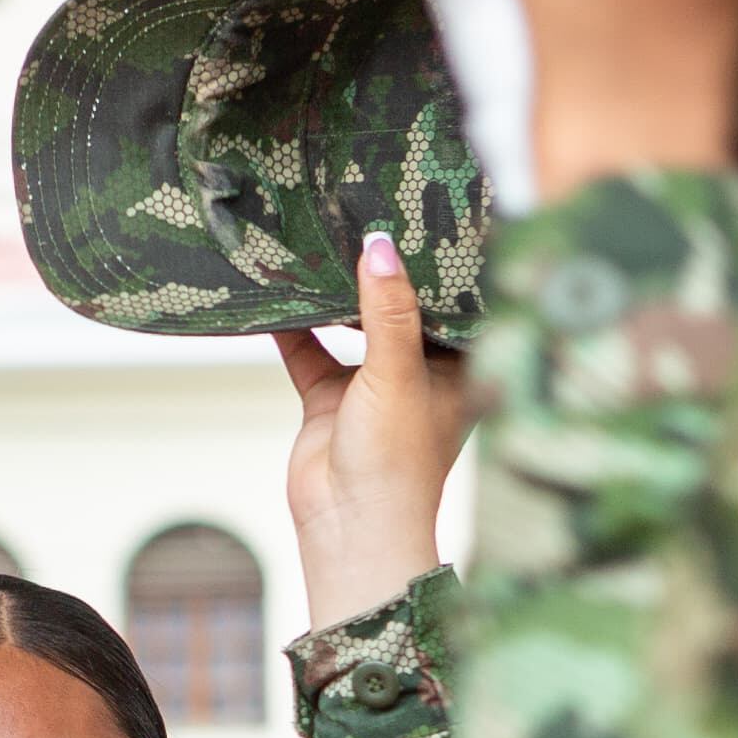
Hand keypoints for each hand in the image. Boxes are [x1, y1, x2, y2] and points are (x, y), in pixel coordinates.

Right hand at [274, 232, 470, 627]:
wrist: (348, 526)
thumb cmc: (396, 461)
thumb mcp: (398, 372)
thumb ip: (387, 310)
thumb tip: (379, 246)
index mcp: (460, 368)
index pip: (457, 302)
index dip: (445, 263)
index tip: (430, 213)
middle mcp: (421, 372)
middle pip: (402, 308)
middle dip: (384, 271)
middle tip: (368, 211)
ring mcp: (373, 385)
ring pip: (353, 326)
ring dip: (336, 294)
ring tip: (324, 240)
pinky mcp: (331, 399)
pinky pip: (310, 351)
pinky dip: (293, 327)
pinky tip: (277, 292)